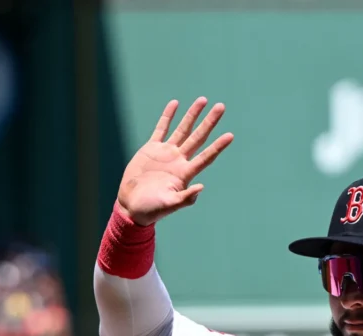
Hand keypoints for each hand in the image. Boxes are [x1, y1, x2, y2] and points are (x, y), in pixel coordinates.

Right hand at [117, 97, 233, 226]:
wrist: (132, 206)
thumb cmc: (151, 210)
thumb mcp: (168, 205)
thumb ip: (185, 199)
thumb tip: (201, 187)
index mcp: (185, 173)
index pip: (206, 157)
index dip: (218, 146)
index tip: (230, 135)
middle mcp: (179, 160)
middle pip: (198, 138)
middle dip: (209, 122)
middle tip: (221, 107)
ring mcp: (166, 153)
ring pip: (183, 129)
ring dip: (192, 115)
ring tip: (203, 100)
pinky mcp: (151, 149)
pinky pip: (161, 129)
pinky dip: (167, 116)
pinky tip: (175, 103)